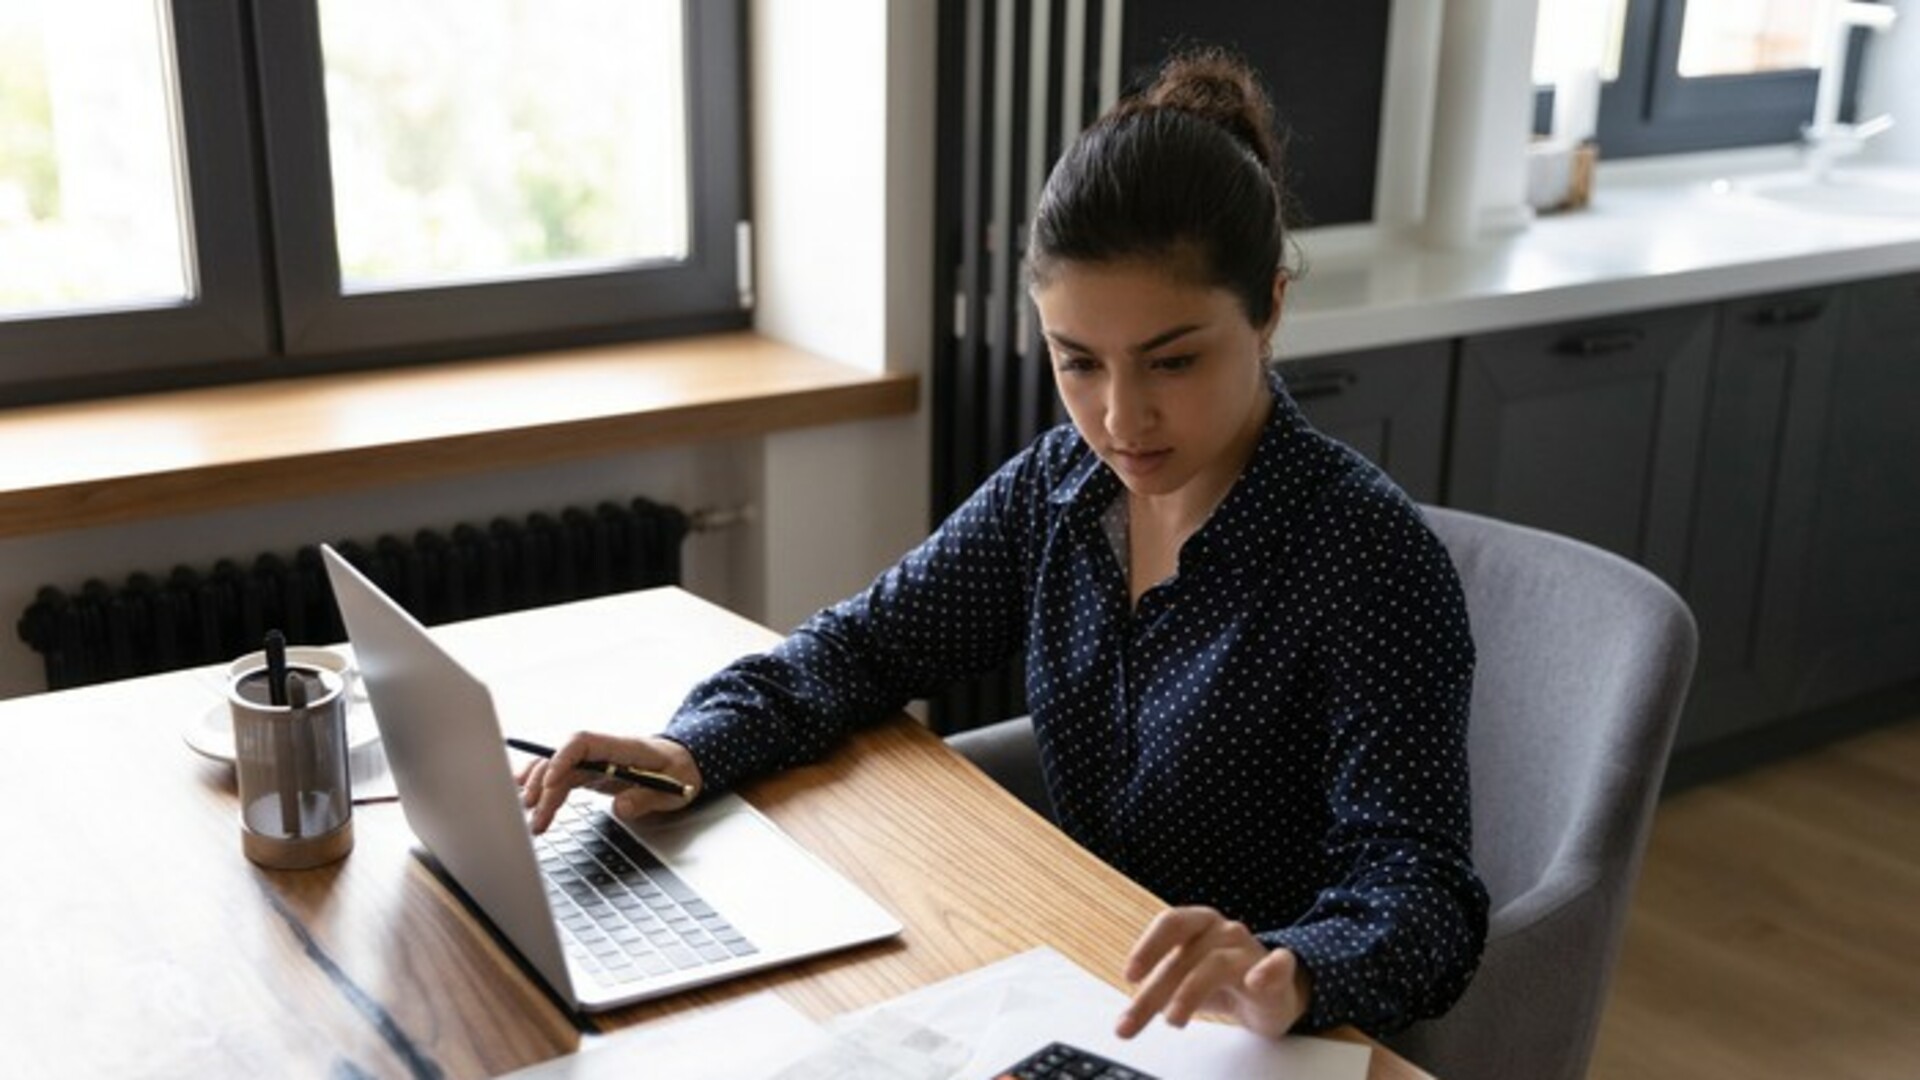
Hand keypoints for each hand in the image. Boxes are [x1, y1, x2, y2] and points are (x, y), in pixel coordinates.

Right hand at [517, 731, 701, 833]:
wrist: (684, 763)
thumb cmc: (680, 771)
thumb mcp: (674, 789)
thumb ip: (647, 798)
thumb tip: (620, 807)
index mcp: (624, 747)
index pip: (584, 742)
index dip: (563, 758)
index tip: (550, 782)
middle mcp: (604, 751)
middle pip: (564, 759)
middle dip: (545, 784)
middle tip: (535, 813)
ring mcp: (595, 761)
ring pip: (558, 770)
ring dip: (540, 790)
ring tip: (530, 816)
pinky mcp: (590, 774)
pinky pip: (562, 778)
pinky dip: (544, 789)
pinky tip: (528, 799)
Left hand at [1115, 906, 1312, 1039]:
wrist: (1272, 992)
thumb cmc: (1221, 980)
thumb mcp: (1184, 981)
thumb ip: (1158, 991)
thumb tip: (1127, 1016)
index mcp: (1199, 924)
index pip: (1171, 923)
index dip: (1148, 946)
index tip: (1129, 976)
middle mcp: (1224, 930)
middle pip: (1185, 956)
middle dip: (1155, 991)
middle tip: (1132, 1021)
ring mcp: (1251, 950)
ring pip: (1217, 964)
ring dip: (1190, 992)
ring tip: (1173, 1019)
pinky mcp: (1279, 971)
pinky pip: (1279, 965)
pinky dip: (1268, 971)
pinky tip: (1256, 982)